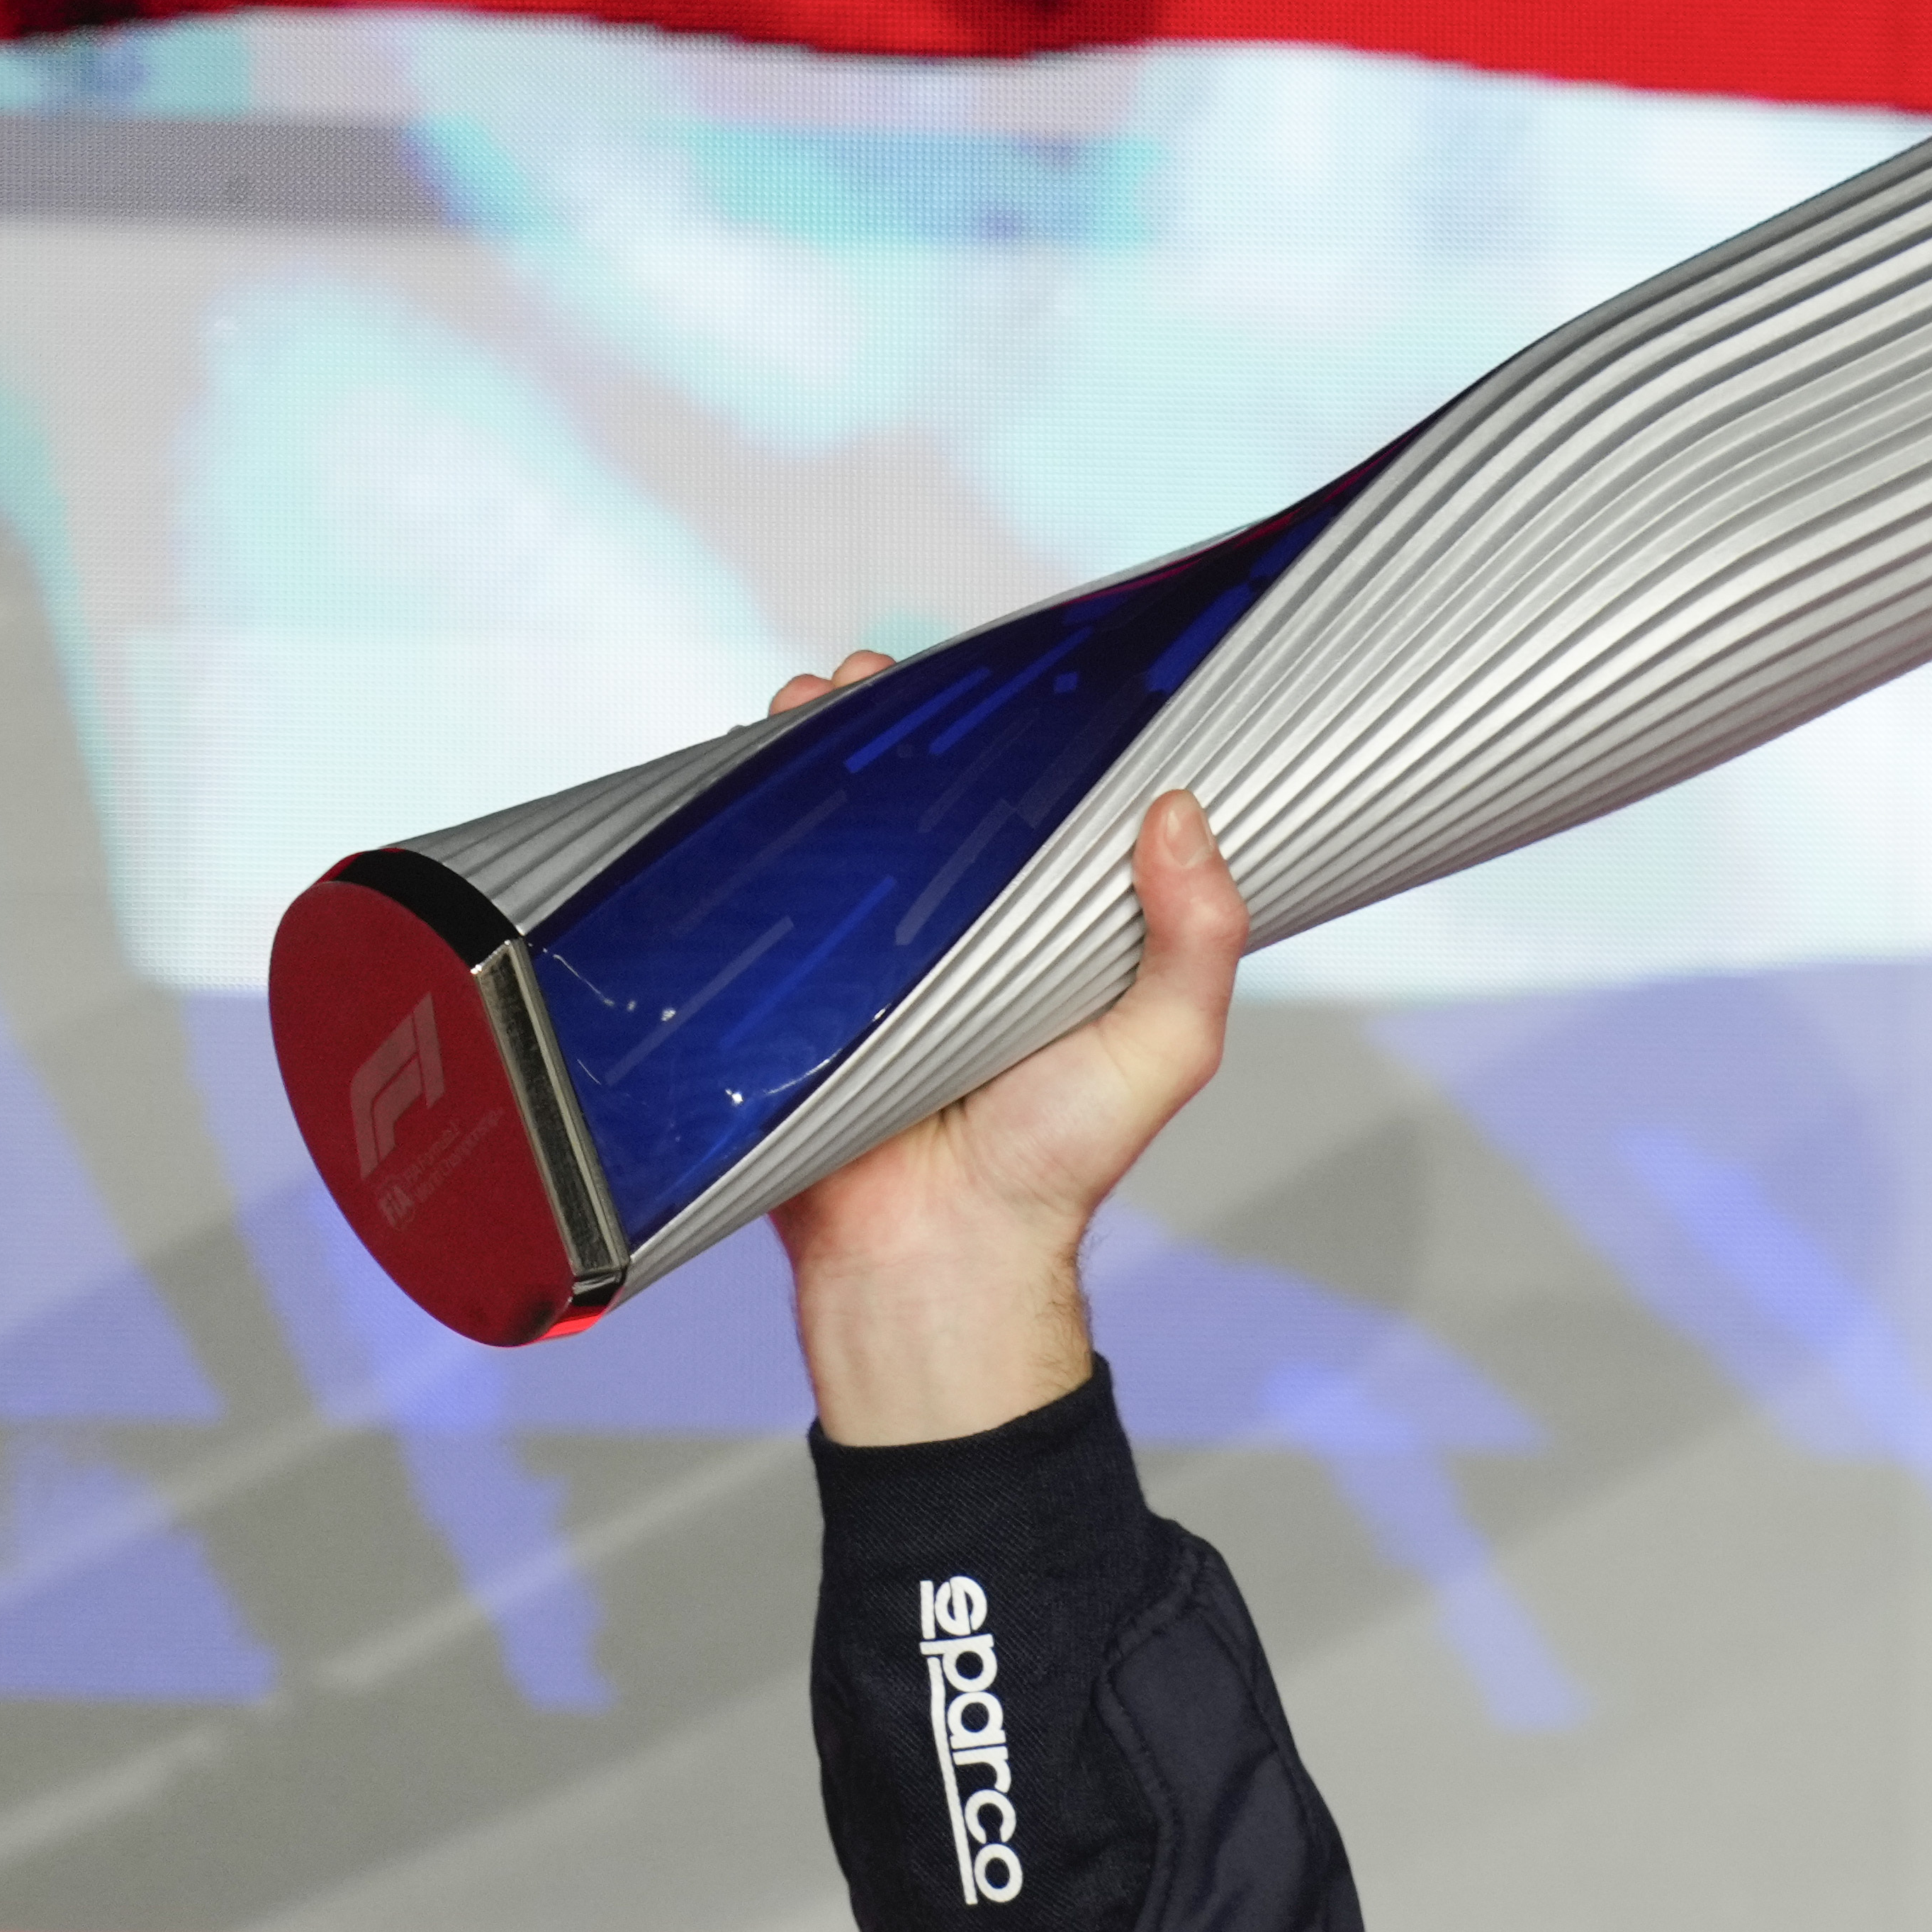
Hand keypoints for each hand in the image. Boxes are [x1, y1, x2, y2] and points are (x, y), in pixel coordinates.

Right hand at [758, 648, 1255, 1442]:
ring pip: (827, 834)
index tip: (987, 675)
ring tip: (801, 709)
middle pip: (909, 800)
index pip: (1020, 805)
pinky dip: (742, 839)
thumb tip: (1182, 813)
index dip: (1001, 733)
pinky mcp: (788, 995)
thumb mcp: (1163, 1047)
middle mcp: (948, 930)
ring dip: (802, 761)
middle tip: (868, 681)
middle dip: (880, 727)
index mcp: (1037, 929)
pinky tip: (736, 784)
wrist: (936, 1257)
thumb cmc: (1057, 1163)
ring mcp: (861, 958)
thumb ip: (1195, 939)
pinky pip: (759, 901)